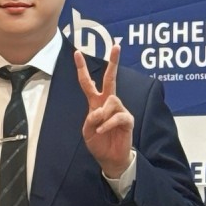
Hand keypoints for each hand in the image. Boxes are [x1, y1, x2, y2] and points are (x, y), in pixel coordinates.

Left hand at [75, 44, 132, 178]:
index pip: (88, 83)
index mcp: (95, 103)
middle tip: (116, 46)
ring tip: (99, 127)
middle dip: (114, 62)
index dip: (82, 69)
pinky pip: (117, 116)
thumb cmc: (98, 143)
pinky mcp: (127, 119)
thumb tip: (100, 111)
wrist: (110, 159)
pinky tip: (103, 130)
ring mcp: (119, 110)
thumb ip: (90, 119)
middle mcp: (108, 103)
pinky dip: (108, 124)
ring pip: (112, 100)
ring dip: (103, 114)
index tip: (77, 53)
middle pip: (111, 79)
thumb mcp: (86, 132)